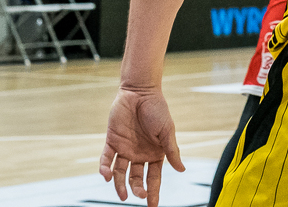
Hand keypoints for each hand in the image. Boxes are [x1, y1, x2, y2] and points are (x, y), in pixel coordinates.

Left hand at [99, 87, 183, 204]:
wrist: (140, 91)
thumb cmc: (157, 109)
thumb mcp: (167, 131)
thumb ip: (172, 151)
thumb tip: (182, 169)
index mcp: (154, 154)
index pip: (154, 178)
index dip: (153, 192)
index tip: (153, 205)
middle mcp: (139, 154)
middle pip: (137, 178)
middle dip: (137, 189)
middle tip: (139, 195)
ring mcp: (125, 149)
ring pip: (120, 173)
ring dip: (119, 184)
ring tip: (123, 194)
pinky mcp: (112, 141)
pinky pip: (106, 159)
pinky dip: (105, 168)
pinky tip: (106, 175)